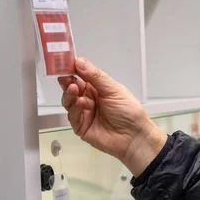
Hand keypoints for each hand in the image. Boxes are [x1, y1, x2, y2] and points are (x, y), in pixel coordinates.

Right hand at [59, 58, 166, 176]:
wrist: (134, 137)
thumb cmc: (130, 113)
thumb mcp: (114, 89)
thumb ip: (96, 76)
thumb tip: (80, 62)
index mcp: (98, 88)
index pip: (81, 75)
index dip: (73, 69)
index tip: (65, 63)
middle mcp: (90, 100)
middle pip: (72, 88)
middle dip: (67, 81)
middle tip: (65, 76)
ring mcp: (85, 113)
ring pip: (69, 101)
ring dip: (69, 94)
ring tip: (73, 88)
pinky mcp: (81, 127)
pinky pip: (72, 116)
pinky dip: (74, 108)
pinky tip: (80, 103)